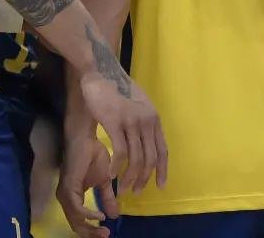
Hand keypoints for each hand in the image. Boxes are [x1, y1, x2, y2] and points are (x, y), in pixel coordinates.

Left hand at [57, 136, 118, 237]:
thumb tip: (115, 215)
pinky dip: (89, 214)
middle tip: (106, 236)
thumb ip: (108, 198)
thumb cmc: (93, 155)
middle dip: (91, 233)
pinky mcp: (68, 188)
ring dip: (90, 228)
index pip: (79, 221)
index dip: (92, 230)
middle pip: (76, 225)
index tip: (108, 233)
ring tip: (105, 230)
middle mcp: (67, 199)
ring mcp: (66, 194)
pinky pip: (77, 209)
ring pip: (75, 220)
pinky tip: (100, 215)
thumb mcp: (105, 181)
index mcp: (74, 197)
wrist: (87, 139)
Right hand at [79, 71, 167, 194]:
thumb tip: (146, 143)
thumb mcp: (138, 105)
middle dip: (143, 179)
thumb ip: (144, 123)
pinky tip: (111, 175)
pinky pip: (120, 152)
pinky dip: (117, 167)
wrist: (101, 72)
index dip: (162, 170)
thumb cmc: (117, 88)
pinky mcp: (115, 123)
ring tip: (122, 188)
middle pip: (150, 159)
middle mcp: (147, 122)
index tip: (159, 186)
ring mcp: (132, 122)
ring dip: (129, 178)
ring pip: (136, 159)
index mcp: (154, 119)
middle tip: (135, 191)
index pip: (162, 151)